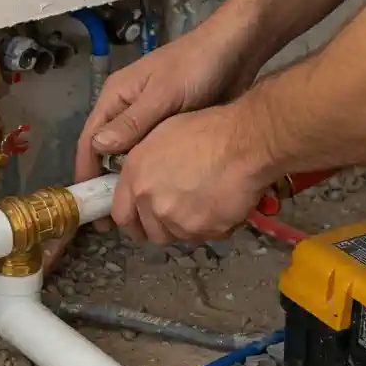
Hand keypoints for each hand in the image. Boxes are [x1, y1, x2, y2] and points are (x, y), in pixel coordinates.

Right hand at [74, 20, 261, 224]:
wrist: (236, 49)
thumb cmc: (195, 67)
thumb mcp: (163, 94)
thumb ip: (132, 122)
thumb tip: (99, 148)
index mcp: (117, 98)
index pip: (91, 140)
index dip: (87, 172)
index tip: (88, 204)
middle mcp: (127, 110)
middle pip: (108, 152)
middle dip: (108, 185)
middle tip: (112, 220)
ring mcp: (149, 119)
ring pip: (132, 157)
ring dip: (130, 183)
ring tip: (135, 215)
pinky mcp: (171, 127)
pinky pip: (154, 155)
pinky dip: (152, 175)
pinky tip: (158, 197)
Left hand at [111, 102, 275, 243]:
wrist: (244, 143)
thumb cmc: (205, 129)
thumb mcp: (160, 136)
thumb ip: (144, 166)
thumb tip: (143, 183)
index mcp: (136, 177)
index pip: (121, 215)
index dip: (132, 221)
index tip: (140, 222)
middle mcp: (152, 203)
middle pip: (151, 232)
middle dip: (162, 226)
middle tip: (180, 212)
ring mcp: (178, 221)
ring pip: (178, 236)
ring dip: (187, 227)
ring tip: (204, 204)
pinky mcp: (205, 231)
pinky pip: (206, 236)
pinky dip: (213, 226)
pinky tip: (223, 204)